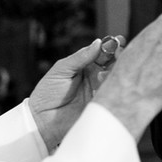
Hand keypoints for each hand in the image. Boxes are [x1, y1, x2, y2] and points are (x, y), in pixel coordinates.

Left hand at [29, 36, 122, 153]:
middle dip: (119, 56)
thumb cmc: (47, 93)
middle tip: (119, 52)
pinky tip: (106, 83)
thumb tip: (98, 42)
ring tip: (104, 72)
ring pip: (117, 77)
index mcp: (86, 66)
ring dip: (116, 71)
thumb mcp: (61, 70)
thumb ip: (80, 57)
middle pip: (114, 63)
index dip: (111, 45)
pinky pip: (114, 94)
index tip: (117, 40)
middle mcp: (96, 77)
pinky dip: (114, 87)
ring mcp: (101, 91)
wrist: (42, 121)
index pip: (103, 52)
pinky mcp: (103, 105)